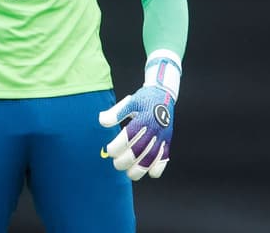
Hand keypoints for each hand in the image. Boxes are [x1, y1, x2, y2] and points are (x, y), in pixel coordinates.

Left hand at [98, 49, 181, 180]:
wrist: (164, 95)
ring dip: (140, 169)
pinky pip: (164, 158)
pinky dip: (158, 168)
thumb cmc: (143, 99)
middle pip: (139, 151)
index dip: (117, 146)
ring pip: (152, 158)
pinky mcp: (167, 142)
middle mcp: (154, 129)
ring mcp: (162, 137)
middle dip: (125, 161)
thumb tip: (102, 121)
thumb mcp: (130, 101)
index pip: (128, 137)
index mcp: (143, 118)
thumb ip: (116, 112)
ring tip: (129, 174)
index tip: (109, 150)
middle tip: (116, 163)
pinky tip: (148, 172)